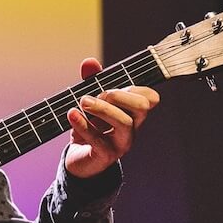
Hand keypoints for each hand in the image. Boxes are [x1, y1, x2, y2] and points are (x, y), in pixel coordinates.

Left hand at [64, 57, 159, 178]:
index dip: (133, 87)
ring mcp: (121, 144)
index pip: (150, 98)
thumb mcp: (91, 103)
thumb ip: (91, 81)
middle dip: (119, 95)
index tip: (110, 87)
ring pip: (124, 123)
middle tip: (97, 95)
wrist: (79, 159)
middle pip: (142, 107)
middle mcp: (132, 128)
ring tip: (83, 102)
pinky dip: (83, 125)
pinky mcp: (105, 156)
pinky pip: (98, 140)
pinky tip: (71, 114)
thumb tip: (89, 62)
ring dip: (102, 108)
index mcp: (132, 114)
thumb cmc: (90, 128)